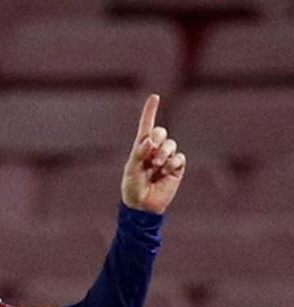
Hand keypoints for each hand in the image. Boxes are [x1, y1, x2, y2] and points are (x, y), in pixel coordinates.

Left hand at [121, 94, 185, 213]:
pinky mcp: (176, 168)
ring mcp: (167, 158)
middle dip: (157, 140)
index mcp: (141, 148)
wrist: (143, 206)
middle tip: (150, 154)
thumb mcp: (131, 169)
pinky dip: (172, 164)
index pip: (146, 126)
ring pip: (171, 144)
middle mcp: (155, 150)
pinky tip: (165, 173)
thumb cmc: (133, 187)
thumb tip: (149, 140)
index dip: (150, 111)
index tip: (154, 97)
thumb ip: (139, 153)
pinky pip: (179, 158)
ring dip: (163, 154)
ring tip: (156, 167)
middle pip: (161, 132)